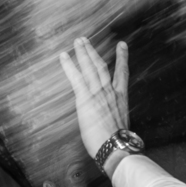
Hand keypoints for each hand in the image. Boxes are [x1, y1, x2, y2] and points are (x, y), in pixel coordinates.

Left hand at [59, 37, 128, 166]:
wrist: (115, 146)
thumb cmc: (118, 143)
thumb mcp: (120, 127)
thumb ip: (115, 118)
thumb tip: (111, 123)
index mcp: (121, 98)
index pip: (122, 73)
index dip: (122, 58)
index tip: (122, 45)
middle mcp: (110, 92)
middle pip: (101, 66)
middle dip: (94, 51)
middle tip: (87, 39)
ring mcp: (98, 93)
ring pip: (91, 67)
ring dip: (84, 52)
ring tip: (78, 41)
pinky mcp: (86, 98)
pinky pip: (76, 77)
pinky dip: (69, 65)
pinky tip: (63, 55)